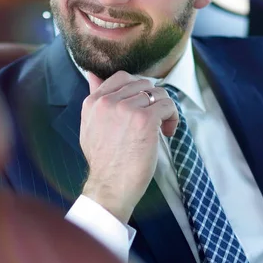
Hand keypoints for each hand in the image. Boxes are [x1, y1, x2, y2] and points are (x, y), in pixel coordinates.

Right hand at [80, 71, 178, 223]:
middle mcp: (108, 101)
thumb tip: (93, 76)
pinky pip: (168, 105)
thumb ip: (94, 100)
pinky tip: (167, 131)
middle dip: (152, 100)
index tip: (142, 106)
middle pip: (143, 84)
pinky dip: (172, 117)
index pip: (122, 77)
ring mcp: (127, 109)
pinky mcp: (145, 120)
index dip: (137, 89)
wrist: (110, 186)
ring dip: (164, 109)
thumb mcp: (89, 126)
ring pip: (157, 94)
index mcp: (94, 101)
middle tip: (155, 119)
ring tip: (162, 127)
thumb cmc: (103, 161)